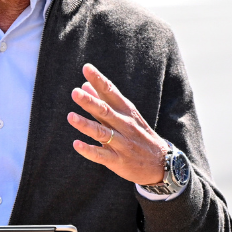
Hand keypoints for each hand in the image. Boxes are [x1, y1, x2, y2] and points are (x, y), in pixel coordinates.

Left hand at [68, 63, 168, 185]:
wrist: (161, 164)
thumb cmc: (138, 134)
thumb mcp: (126, 115)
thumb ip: (103, 101)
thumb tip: (83, 85)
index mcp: (126, 112)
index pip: (111, 93)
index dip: (99, 80)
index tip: (86, 68)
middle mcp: (124, 126)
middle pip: (105, 111)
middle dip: (90, 102)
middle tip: (75, 92)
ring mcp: (122, 144)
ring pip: (102, 133)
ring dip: (86, 125)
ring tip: (70, 116)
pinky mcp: (118, 161)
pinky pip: (101, 155)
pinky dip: (89, 150)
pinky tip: (76, 144)